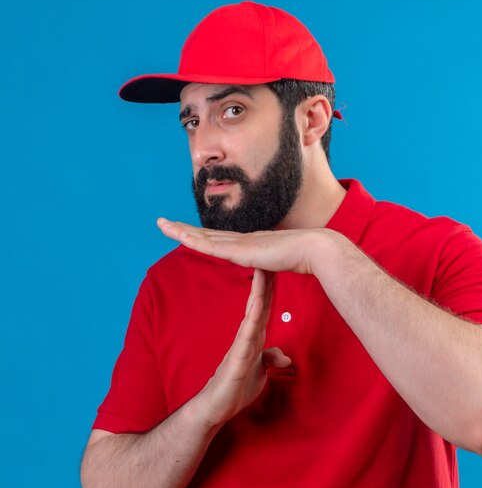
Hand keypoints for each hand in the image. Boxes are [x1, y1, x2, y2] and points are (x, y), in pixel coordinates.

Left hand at [157, 218, 332, 274]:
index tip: (186, 231)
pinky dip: (194, 241)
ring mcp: (241, 243)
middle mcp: (242, 240)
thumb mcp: (283, 261)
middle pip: (205, 234)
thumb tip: (276, 264)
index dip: (201, 234)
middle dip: (183, 228)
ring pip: (203, 237)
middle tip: (163, 223)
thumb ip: (275, 262)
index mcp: (250, 244)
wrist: (314, 249)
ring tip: (162, 225)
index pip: (219, 239)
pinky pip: (211, 246)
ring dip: (181, 231)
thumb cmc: (304, 257)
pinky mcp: (241, 251)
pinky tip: (179, 237)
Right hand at [200, 269, 290, 425]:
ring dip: (258, 293)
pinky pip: (247, 335)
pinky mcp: (237, 359)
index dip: (271, 287)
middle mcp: (247, 336)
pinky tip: (257, 304)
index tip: (278, 266)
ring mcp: (241, 346)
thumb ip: (270, 360)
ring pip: (252, 314)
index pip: (264, 307)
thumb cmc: (234, 388)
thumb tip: (284, 356)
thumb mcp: (259, 373)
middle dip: (265, 280)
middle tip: (271, 255)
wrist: (215, 408)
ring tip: (263, 270)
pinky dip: (253, 319)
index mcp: (253, 337)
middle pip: (259, 303)